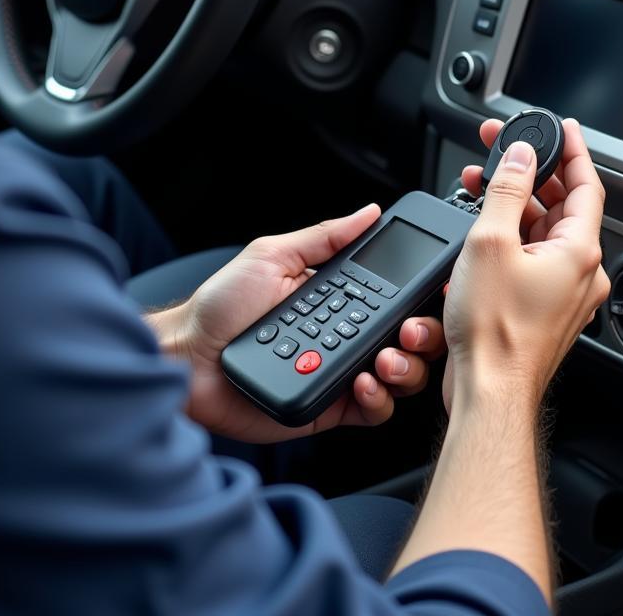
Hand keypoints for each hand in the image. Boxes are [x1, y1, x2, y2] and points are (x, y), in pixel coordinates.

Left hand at [149, 205, 445, 443]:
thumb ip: (325, 237)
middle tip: (410, 329)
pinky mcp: (329, 407)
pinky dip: (379, 400)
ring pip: (399, 375)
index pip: (394, 297)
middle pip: (409, 338)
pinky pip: (372, 411)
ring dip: (405, 366)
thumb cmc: (221, 305)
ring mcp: (340, 372)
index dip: (420, 296)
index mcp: (338, 298)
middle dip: (424, 334)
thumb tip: (368, 212)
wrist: (186, 358)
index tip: (436, 290)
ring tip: (384, 358)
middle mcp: (345, 335)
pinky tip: (365, 382)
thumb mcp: (273, 256)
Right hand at [442, 118, 608, 410]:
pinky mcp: (543, 308)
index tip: (563, 128)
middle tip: (504, 149)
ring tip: (481, 185)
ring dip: (515, 205)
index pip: (587, 185)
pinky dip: (512, 237)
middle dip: (531, 174)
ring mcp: (563, 293)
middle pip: (562, 206)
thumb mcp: (490, 243)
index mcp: (580, 252)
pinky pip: (533, 258)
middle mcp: (580, 272)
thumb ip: (506, 191)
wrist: (489, 393)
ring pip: (544, 232)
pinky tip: (484, 229)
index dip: (573, 151)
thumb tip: (521, 157)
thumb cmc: (496, 334)